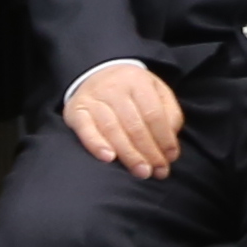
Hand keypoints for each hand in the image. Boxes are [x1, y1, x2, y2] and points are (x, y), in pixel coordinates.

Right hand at [66, 61, 185, 177]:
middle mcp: (114, 87)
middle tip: (157, 172)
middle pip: (134, 125)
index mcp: (138, 81)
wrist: (98, 74)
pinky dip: (96, 144)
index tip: (170, 158)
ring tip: (141, 172)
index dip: (164, 139)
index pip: (153, 114)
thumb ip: (169, 114)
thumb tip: (171, 143)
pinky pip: (85, 129)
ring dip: (129, 154)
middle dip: (148, 152)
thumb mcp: (156, 92)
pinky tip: (108, 158)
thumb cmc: (133, 92)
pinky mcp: (76, 110)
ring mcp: (93, 98)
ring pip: (112, 129)